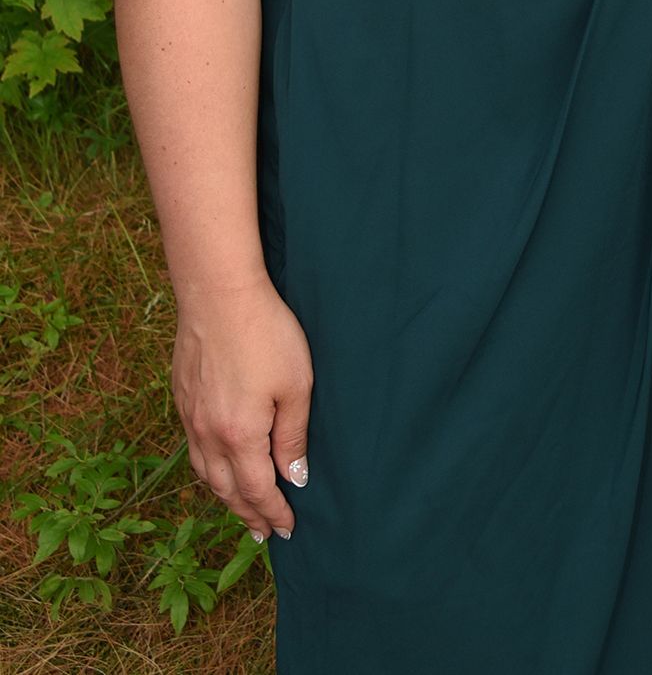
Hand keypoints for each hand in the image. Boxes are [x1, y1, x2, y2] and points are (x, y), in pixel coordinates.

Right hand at [173, 277, 312, 539]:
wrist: (219, 294)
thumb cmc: (266, 335)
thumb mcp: (295, 385)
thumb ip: (292, 437)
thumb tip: (294, 478)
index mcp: (240, 436)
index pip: (258, 490)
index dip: (273, 513)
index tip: (287, 529)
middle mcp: (208, 435)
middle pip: (227, 490)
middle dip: (247, 514)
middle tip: (261, 532)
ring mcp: (190, 417)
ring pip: (204, 473)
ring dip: (224, 496)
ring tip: (240, 508)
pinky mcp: (182, 397)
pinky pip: (192, 449)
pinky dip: (206, 468)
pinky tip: (216, 465)